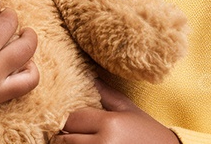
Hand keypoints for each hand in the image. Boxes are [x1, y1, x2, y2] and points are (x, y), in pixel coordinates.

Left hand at [54, 79, 179, 143]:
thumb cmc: (147, 132)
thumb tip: (87, 74)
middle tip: (68, 128)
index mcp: (109, 124)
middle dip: (64, 132)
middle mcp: (103, 143)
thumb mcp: (127, 109)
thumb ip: (105, 93)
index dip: (65, 116)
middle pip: (65, 138)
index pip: (71, 118)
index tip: (63, 112)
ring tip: (74, 136)